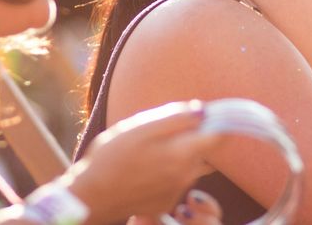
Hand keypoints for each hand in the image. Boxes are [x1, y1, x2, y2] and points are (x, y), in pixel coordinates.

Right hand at [68, 102, 222, 222]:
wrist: (91, 196)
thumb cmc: (111, 157)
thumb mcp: (140, 127)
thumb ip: (175, 117)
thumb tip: (203, 110)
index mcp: (182, 155)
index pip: (221, 136)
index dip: (220, 120)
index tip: (208, 112)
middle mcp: (186, 177)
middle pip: (206, 150)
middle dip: (194, 136)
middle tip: (163, 129)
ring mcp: (177, 193)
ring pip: (192, 164)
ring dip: (180, 152)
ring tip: (149, 149)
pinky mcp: (167, 202)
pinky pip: (178, 180)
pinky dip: (169, 170)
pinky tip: (145, 167)